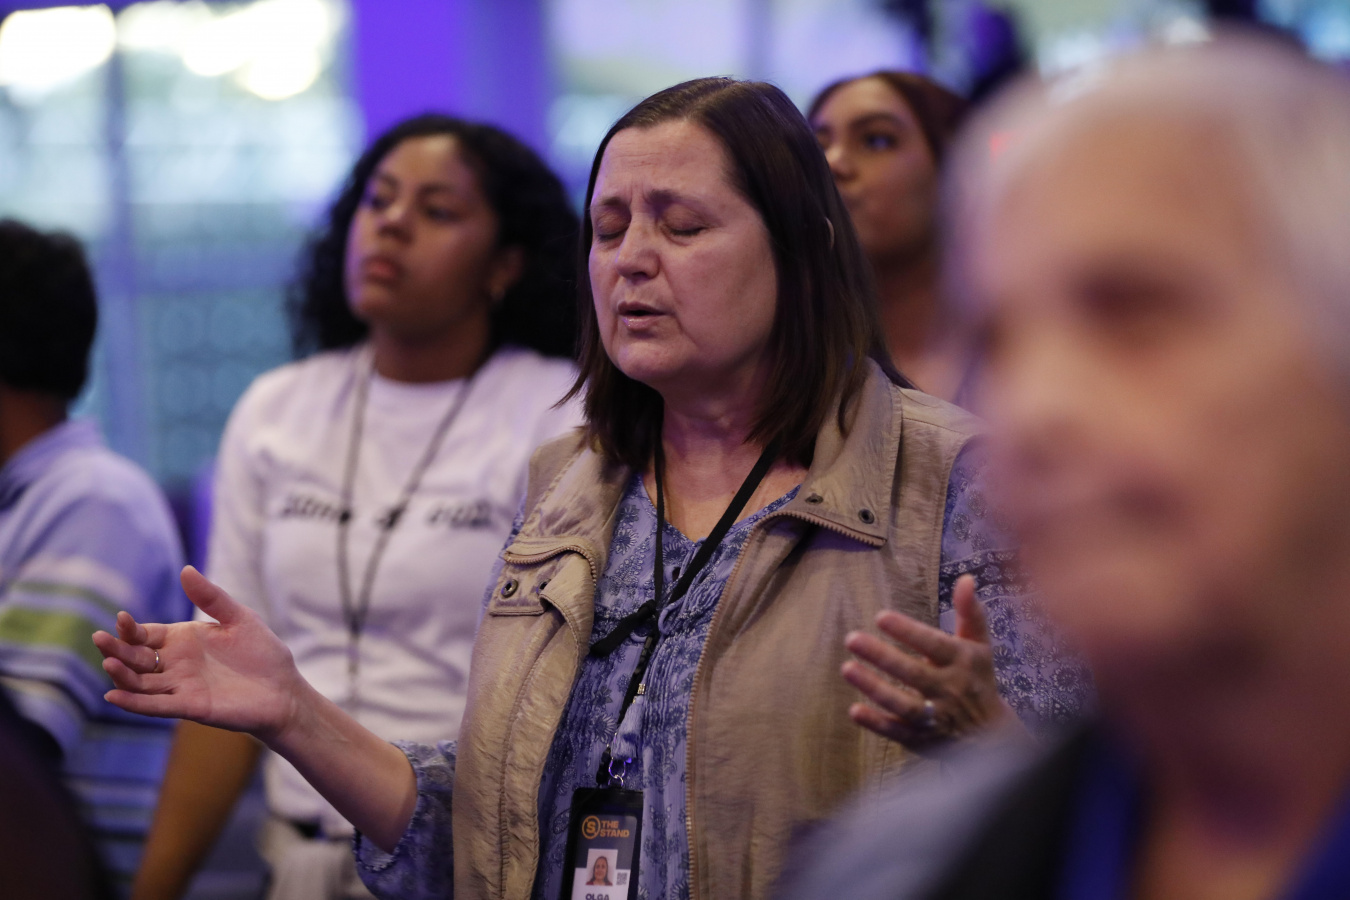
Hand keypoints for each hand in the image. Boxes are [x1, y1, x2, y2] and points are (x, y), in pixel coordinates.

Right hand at [92, 566, 303, 742]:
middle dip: (116, 649)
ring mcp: (179, 686)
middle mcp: (175, 664)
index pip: (145, 634)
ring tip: (109, 664)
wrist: (284, 690)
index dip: (130, 628)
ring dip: (122, 675)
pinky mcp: (189, 707)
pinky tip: (113, 697)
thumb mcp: (239, 618)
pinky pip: (156, 706)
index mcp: (182, 639)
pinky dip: (134, 703)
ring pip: (140, 683)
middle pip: (135, 658)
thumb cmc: (262, 653)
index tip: (121, 619)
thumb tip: (186, 569)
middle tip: (99, 639)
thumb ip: (211, 598)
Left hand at [843, 575, 1013, 751]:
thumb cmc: (978, 680)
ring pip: (903, 704)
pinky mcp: (922, 739)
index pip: (934, 645)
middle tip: (852, 638)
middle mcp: (950, 690)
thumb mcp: (980, 646)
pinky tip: (854, 710)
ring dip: (874, 688)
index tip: (881, 617)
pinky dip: (877, 724)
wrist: (993, 737)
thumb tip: (966, 578)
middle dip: (883, 656)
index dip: (908, 631)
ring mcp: (936, 717)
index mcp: (963, 662)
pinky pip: (898, 732)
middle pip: (914, 674)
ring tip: (846, 668)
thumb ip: (970, 612)